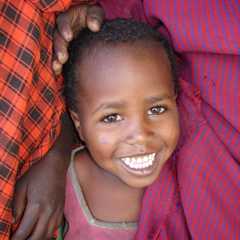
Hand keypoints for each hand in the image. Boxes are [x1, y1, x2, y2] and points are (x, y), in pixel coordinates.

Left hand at [12, 113, 73, 239]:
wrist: (57, 164)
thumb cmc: (37, 172)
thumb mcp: (21, 185)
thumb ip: (16, 205)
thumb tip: (13, 221)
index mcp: (37, 206)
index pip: (23, 232)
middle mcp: (49, 211)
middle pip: (37, 237)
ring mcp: (57, 210)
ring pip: (48, 234)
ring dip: (37, 239)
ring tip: (28, 239)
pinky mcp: (62, 208)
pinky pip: (55, 227)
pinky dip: (47, 234)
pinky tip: (40, 233)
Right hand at [53, 4, 103, 74]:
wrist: (94, 31)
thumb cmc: (94, 20)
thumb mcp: (95, 13)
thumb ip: (95, 17)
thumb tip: (94, 26)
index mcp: (68, 20)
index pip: (63, 22)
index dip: (64, 29)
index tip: (69, 37)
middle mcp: (62, 31)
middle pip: (57, 39)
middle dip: (59, 48)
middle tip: (63, 58)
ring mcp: (62, 43)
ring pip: (55, 50)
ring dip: (55, 59)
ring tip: (58, 67)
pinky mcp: (64, 53)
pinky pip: (58, 60)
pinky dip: (57, 66)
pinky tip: (58, 73)